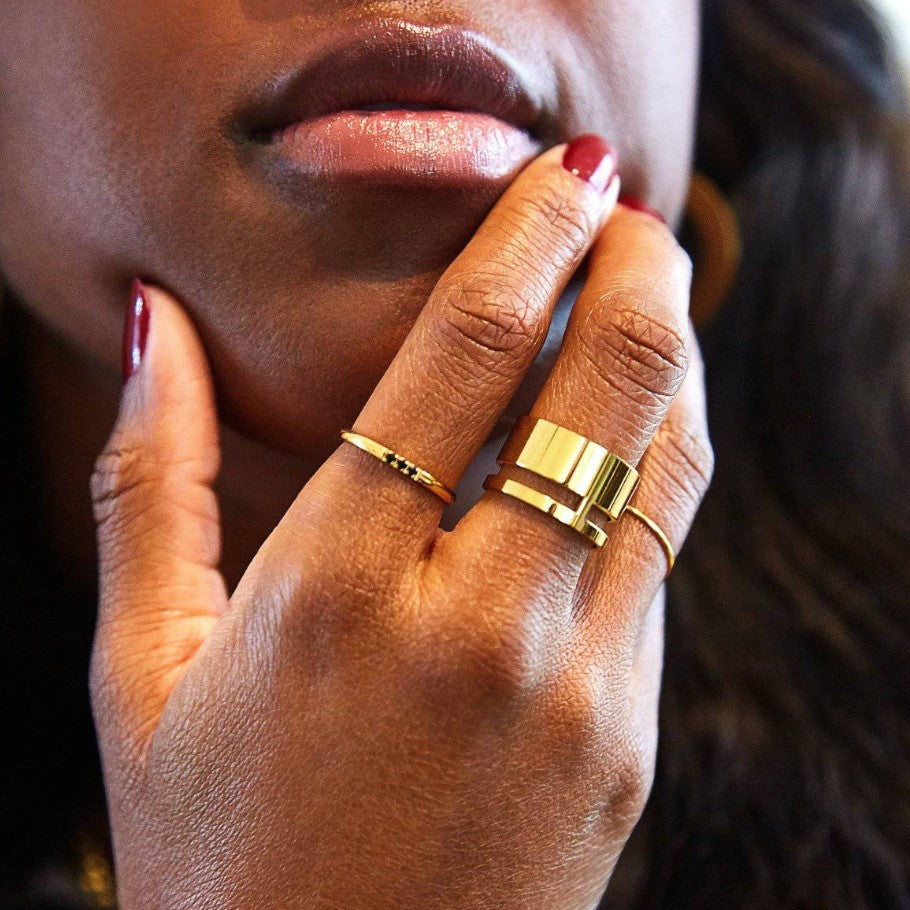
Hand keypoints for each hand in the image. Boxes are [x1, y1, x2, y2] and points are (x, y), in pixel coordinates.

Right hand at [90, 141, 711, 909]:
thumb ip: (150, 486)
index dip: (528, 238)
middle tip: (629, 213)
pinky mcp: (631, 738)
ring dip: (672, 360)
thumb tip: (155, 335)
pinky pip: (660, 567)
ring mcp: (579, 690)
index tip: (562, 177)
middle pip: (609, 387)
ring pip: (666, 468)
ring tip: (651, 302)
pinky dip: (653, 477)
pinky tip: (622, 448)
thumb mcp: (144, 672)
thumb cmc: (222, 854)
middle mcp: (478, 629)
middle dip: (640, 270)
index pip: (465, 354)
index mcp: (337, 596)